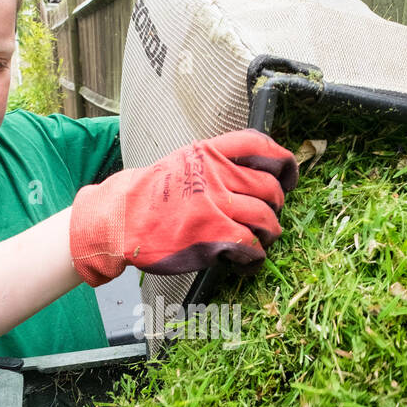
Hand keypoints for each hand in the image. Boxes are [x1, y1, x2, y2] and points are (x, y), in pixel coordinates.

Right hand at [69, 129, 296, 286]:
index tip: (287, 174)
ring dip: (270, 232)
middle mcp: (216, 175)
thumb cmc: (146, 196)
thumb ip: (210, 165)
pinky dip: (256, 256)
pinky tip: (249, 261)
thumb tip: (242, 174)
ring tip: (261, 240)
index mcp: (208, 153)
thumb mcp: (179, 163)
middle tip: (269, 216)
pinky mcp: (213, 236)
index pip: (258, 145)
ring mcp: (216, 205)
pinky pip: (252, 246)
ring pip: (266, 218)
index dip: (282, 160)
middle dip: (276, 204)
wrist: (119, 219)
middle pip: (269, 186)